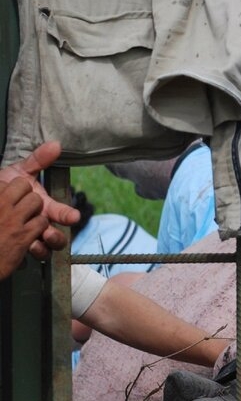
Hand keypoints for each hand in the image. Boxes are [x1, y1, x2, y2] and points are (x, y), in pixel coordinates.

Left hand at [0, 142, 79, 264]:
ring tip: (36, 241)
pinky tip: (23, 247)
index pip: (62, 214)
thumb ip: (39, 160)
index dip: (68, 215)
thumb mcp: (19, 173)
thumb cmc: (5, 187)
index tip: (73, 216)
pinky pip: (31, 256)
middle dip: (56, 236)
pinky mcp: (21, 248)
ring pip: (48, 249)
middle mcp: (43, 225)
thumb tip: (56, 144)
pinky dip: (28, 252)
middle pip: (59, 237)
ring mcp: (33, 237)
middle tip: (49, 233)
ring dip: (44, 246)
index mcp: (46, 209)